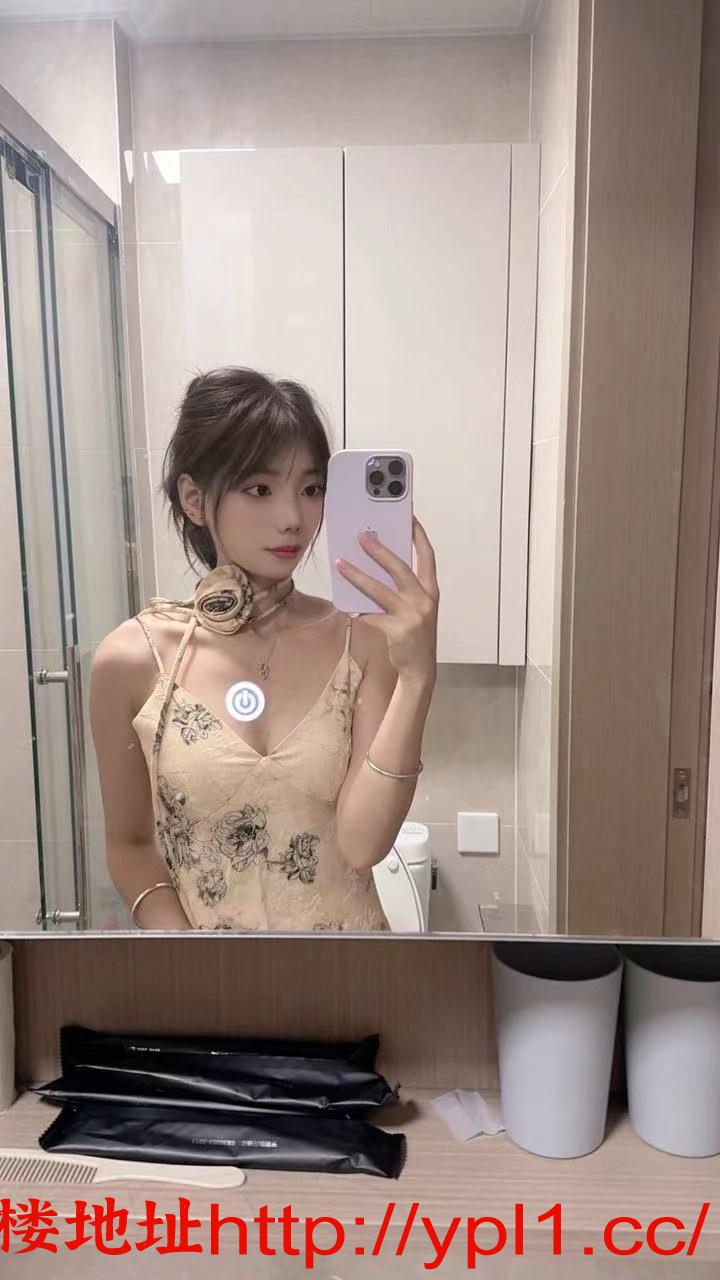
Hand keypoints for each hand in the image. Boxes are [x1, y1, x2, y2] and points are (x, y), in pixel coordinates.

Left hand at [336, 516, 438, 683]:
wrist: (420, 668)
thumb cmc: (415, 634)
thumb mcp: (417, 608)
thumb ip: (404, 589)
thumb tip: (376, 567)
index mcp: (431, 590)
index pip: (427, 555)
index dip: (418, 535)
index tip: (408, 516)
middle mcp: (424, 599)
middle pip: (400, 568)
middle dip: (379, 550)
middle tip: (361, 536)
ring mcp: (412, 615)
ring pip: (380, 590)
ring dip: (358, 576)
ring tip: (341, 564)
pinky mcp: (398, 631)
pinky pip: (372, 617)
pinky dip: (359, 612)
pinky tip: (348, 608)